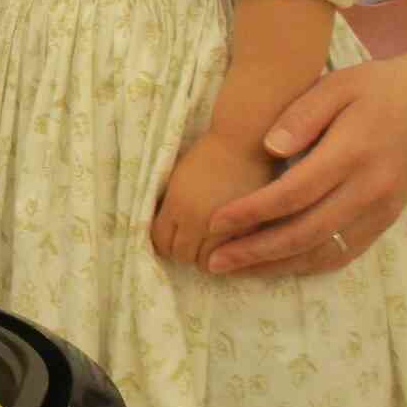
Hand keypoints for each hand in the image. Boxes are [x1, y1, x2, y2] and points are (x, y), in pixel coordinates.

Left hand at [152, 131, 276, 267]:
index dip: (163, 243)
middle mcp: (196, 221)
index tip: (169, 238)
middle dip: (183, 251)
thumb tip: (161, 231)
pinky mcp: (246, 230)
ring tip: (208, 246)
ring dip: (204, 257)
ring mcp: (223, 228)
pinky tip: (225, 244)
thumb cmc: (207, 156)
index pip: (160, 242)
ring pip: (206, 262)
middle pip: (181, 256)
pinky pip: (231, 256)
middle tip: (189, 242)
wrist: (245, 145)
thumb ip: (169, 207)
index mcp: (177, 205)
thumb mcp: (177, 179)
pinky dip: (226, 255)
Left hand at [203, 57, 406, 277]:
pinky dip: (309, 265)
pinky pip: (345, 252)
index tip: (215, 221)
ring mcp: (381, 210)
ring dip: (278, 266)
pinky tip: (278, 266)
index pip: (293, 194)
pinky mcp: (386, 220)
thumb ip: (301, 115)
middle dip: (255, 251)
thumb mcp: (336, 85)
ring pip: (324, 252)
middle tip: (213, 262)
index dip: (252, 212)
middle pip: (305, 233)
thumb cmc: (376, 88)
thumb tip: (269, 148)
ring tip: (236, 270)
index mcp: (351, 154)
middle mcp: (369, 190)